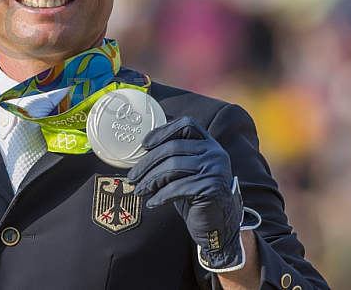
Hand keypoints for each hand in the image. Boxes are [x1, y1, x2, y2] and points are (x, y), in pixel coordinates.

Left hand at [127, 117, 243, 271]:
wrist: (218, 224)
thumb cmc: (196, 195)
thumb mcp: (186, 171)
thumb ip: (172, 157)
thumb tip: (140, 153)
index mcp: (208, 144)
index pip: (186, 125)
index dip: (163, 131)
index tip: (144, 145)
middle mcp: (214, 153)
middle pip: (172, 148)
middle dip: (147, 163)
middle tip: (132, 177)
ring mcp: (215, 170)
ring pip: (172, 167)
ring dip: (150, 180)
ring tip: (138, 190)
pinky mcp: (211, 188)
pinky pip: (177, 188)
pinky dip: (160, 196)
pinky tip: (151, 203)